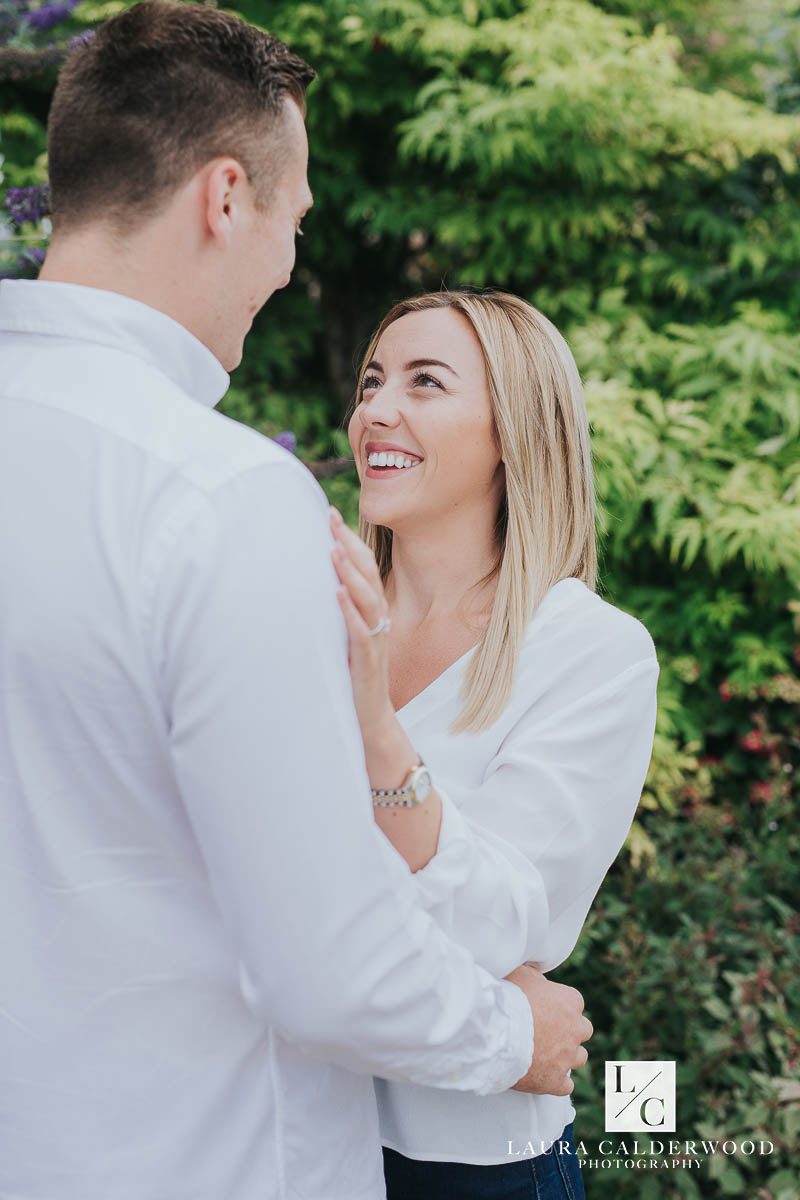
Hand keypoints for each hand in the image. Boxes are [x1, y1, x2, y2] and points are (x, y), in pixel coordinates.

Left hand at [328, 507, 393, 736]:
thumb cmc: (353, 678)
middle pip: (368, 575)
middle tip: (330, 518)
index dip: (350, 541)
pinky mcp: (368, 664)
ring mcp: (375, 642)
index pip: (364, 568)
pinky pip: (361, 633)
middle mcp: (377, 622)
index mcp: (372, 613)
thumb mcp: (344, 638)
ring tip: (334, 551)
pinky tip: (335, 595)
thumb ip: (336, 612)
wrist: (370, 721)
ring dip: (351, 574)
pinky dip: (349, 613)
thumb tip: (314, 583)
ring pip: (368, 600)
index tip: (331, 514)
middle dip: (350, 545)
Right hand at [504, 963, 591, 1095]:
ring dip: (566, 1056)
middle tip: (547, 1032)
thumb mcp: (521, 973)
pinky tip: (543, 1077)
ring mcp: (567, 1058)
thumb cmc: (507, 998)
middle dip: (569, 1032)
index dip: (559, 1007)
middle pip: (583, 1031)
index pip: (575, 1003)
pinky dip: (557, 1082)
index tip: (544, 1010)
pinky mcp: (556, 1082)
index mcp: (571, 1001)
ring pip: (579, 1058)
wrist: (496, 1032)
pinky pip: (566, 1086)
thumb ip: (535, 977)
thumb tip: (537, 978)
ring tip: (545, 1055)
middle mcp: (575, 1030)